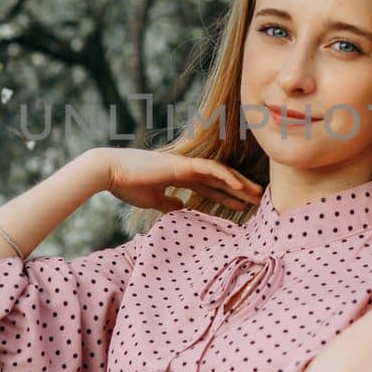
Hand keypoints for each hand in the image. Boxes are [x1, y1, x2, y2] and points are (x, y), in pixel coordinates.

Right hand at [99, 148, 264, 213]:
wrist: (110, 172)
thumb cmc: (127, 185)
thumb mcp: (152, 200)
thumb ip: (169, 203)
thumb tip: (182, 208)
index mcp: (179, 177)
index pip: (210, 187)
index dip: (227, 197)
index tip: (243, 207)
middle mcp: (186, 169)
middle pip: (221, 180)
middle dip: (241, 190)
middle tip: (261, 201)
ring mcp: (186, 164)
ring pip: (221, 173)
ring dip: (241, 183)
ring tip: (258, 194)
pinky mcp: (182, 163)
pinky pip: (210, 168)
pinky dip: (226, 176)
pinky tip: (240, 185)